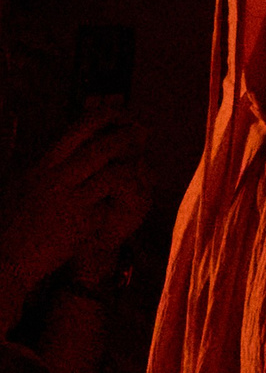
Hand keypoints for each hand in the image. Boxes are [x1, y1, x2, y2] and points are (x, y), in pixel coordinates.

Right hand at [0, 114, 147, 297]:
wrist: (4, 260)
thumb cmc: (14, 222)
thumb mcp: (25, 184)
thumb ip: (51, 164)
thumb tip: (77, 140)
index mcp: (42, 166)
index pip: (79, 128)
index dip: (107, 116)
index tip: (124, 113)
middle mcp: (55, 179)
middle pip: (102, 147)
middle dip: (128, 137)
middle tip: (145, 132)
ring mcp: (69, 201)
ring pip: (114, 174)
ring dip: (131, 168)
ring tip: (141, 166)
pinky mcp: (81, 224)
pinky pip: (112, 205)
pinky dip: (121, 200)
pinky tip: (124, 200)